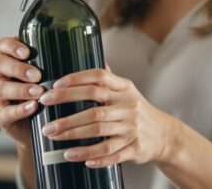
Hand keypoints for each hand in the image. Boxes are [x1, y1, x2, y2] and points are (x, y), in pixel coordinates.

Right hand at [0, 37, 43, 147]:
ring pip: (2, 89)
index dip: (11, 46)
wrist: (31, 122)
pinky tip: (33, 107)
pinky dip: (20, 110)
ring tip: (39, 92)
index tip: (27, 52)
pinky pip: (6, 112)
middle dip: (19, 69)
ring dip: (22, 90)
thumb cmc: (38, 91)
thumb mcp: (41, 74)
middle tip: (37, 75)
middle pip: (0, 65)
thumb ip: (48, 62)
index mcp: (7, 60)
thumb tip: (70, 51)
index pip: (1, 46)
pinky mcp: (0, 116)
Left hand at [37, 67, 177, 168]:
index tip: (53, 88)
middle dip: (67, 116)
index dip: (74, 80)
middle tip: (46, 123)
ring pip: (98, 131)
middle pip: (94, 108)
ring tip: (54, 138)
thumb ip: (108, 78)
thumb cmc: (137, 110)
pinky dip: (92, 155)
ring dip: (73, 135)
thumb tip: (92, 55)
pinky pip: (110, 152)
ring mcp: (132, 128)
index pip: (98, 78)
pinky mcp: (135, 147)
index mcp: (124, 88)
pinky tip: (74, 155)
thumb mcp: (126, 90)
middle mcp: (128, 106)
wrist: (164, 134)